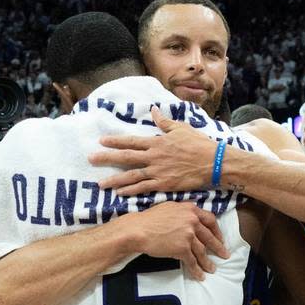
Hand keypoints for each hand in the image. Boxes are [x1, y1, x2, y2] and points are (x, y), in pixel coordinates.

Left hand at [90, 107, 218, 195]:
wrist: (214, 163)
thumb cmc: (199, 144)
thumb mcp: (182, 128)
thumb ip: (165, 122)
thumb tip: (153, 110)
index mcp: (157, 142)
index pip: (131, 141)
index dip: (115, 141)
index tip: (101, 141)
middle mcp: (154, 157)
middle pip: (126, 158)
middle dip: (107, 158)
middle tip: (91, 159)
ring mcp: (158, 172)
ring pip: (131, 176)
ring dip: (114, 180)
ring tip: (100, 184)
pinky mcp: (164, 184)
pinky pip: (144, 188)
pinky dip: (131, 191)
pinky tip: (120, 194)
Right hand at [122, 201, 228, 280]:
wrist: (137, 230)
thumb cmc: (149, 219)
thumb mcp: (170, 208)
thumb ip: (184, 211)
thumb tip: (192, 216)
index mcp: (191, 209)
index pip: (210, 220)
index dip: (217, 231)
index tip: (220, 238)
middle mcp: (192, 221)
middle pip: (210, 237)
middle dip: (218, 248)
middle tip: (225, 255)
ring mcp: (188, 235)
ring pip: (202, 251)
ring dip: (207, 262)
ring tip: (212, 269)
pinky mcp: (182, 248)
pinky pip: (192, 261)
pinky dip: (197, 269)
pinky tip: (200, 275)